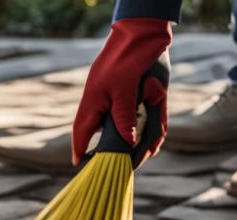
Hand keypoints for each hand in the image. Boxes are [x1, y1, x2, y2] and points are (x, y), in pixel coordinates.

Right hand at [72, 18, 172, 165]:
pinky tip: (156, 143)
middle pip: (110, 138)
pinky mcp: (144, 101)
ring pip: (132, 133)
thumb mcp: (122, 91)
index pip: (82, 133)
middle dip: (120, 152)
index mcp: (94, 105)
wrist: (146, 37)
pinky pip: (149, 124)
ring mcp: (126, 105)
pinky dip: (154, 133)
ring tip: (147, 153)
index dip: (81, 151)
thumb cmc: (126, 59)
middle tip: (128, 165)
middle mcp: (108, 107)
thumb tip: (126, 144)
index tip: (80, 166)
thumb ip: (123, 118)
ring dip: (141, 144)